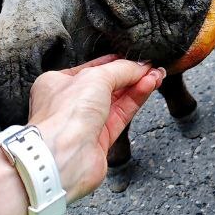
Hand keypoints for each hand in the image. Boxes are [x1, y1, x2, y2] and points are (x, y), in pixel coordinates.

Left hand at [28, 56, 164, 201]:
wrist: (64, 157)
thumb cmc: (64, 115)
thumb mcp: (96, 76)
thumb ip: (122, 68)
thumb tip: (140, 66)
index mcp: (58, 83)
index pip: (92, 67)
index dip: (115, 61)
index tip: (135, 58)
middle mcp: (71, 103)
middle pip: (108, 83)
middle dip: (131, 74)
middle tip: (150, 66)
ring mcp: (86, 122)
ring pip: (118, 99)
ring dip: (138, 85)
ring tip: (156, 75)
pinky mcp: (100, 139)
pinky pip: (123, 114)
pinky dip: (136, 99)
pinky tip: (149, 86)